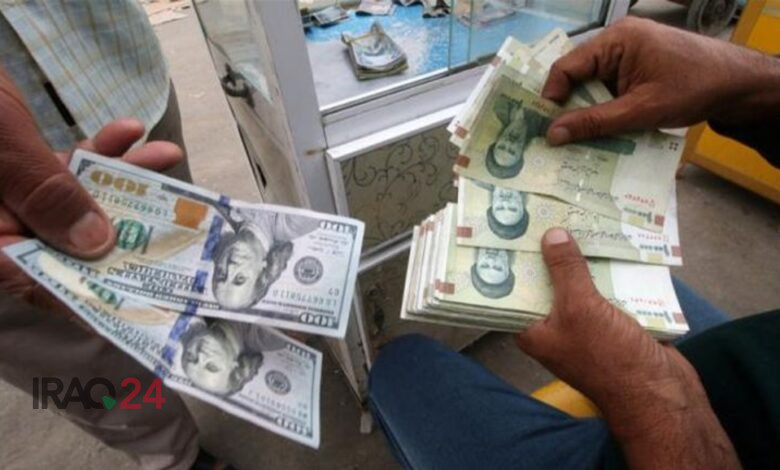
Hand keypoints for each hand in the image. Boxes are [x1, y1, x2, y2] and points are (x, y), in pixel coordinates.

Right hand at [0, 118, 182, 311]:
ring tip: (165, 153)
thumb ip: (43, 192)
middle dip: (126, 221)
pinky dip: (91, 150)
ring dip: (121, 176)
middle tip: (176, 214)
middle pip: (65, 240)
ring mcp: (3, 198)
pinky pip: (57, 168)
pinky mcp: (9, 166)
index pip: (37, 280)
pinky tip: (126, 127)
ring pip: (69, 199)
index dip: (94, 289)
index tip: (147, 291)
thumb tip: (95, 244)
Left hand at [516, 228, 738, 467]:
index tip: (511, 228)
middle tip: (549, 211)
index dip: (512, 262)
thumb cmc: (609, 356)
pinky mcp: (613, 323)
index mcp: (533, 330)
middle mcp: (555, 327)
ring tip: (580, 216)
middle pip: (548, 282)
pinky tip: (614, 241)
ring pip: (580, 284)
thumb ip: (564, 270)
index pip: (513, 291)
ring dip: (584, 258)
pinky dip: (610, 271)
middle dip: (551, 252)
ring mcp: (586, 325)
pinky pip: (607, 290)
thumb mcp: (579, 307)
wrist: (661, 393)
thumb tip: (551, 235)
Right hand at [542, 17, 779, 144]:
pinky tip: (602, 133)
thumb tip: (552, 135)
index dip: (551, 97)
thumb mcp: (641, 110)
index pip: (567, 66)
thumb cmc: (693, 89)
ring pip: (592, 87)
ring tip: (577, 142)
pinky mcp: (636, 69)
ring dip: (588, 114)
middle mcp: (617, 42)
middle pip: (577, 77)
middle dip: (569, 109)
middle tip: (556, 140)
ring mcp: (628, 55)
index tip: (544, 127)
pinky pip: (609, 90)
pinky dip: (604, 111)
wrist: (739, 85)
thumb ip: (595, 122)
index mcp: (616, 40)